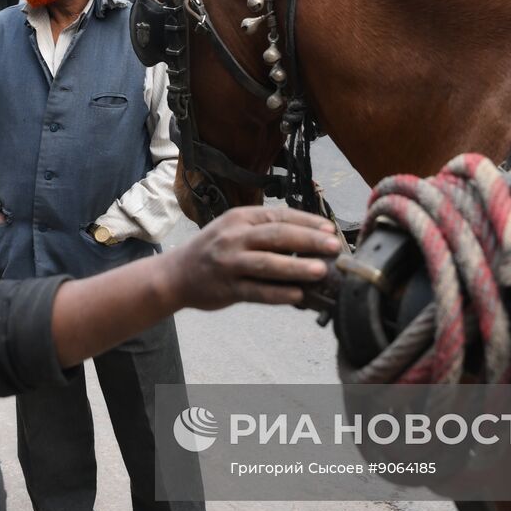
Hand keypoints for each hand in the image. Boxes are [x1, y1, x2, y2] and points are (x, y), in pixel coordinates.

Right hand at [169, 207, 339, 310]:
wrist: (175, 275)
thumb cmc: (213, 250)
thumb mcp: (234, 230)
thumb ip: (264, 231)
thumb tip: (308, 239)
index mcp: (240, 218)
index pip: (279, 215)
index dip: (307, 222)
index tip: (330, 229)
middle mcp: (234, 237)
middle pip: (277, 235)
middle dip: (309, 240)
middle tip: (334, 247)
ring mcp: (229, 263)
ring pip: (268, 263)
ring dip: (297, 266)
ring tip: (322, 270)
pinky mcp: (226, 288)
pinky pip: (257, 291)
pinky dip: (279, 293)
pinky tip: (298, 295)